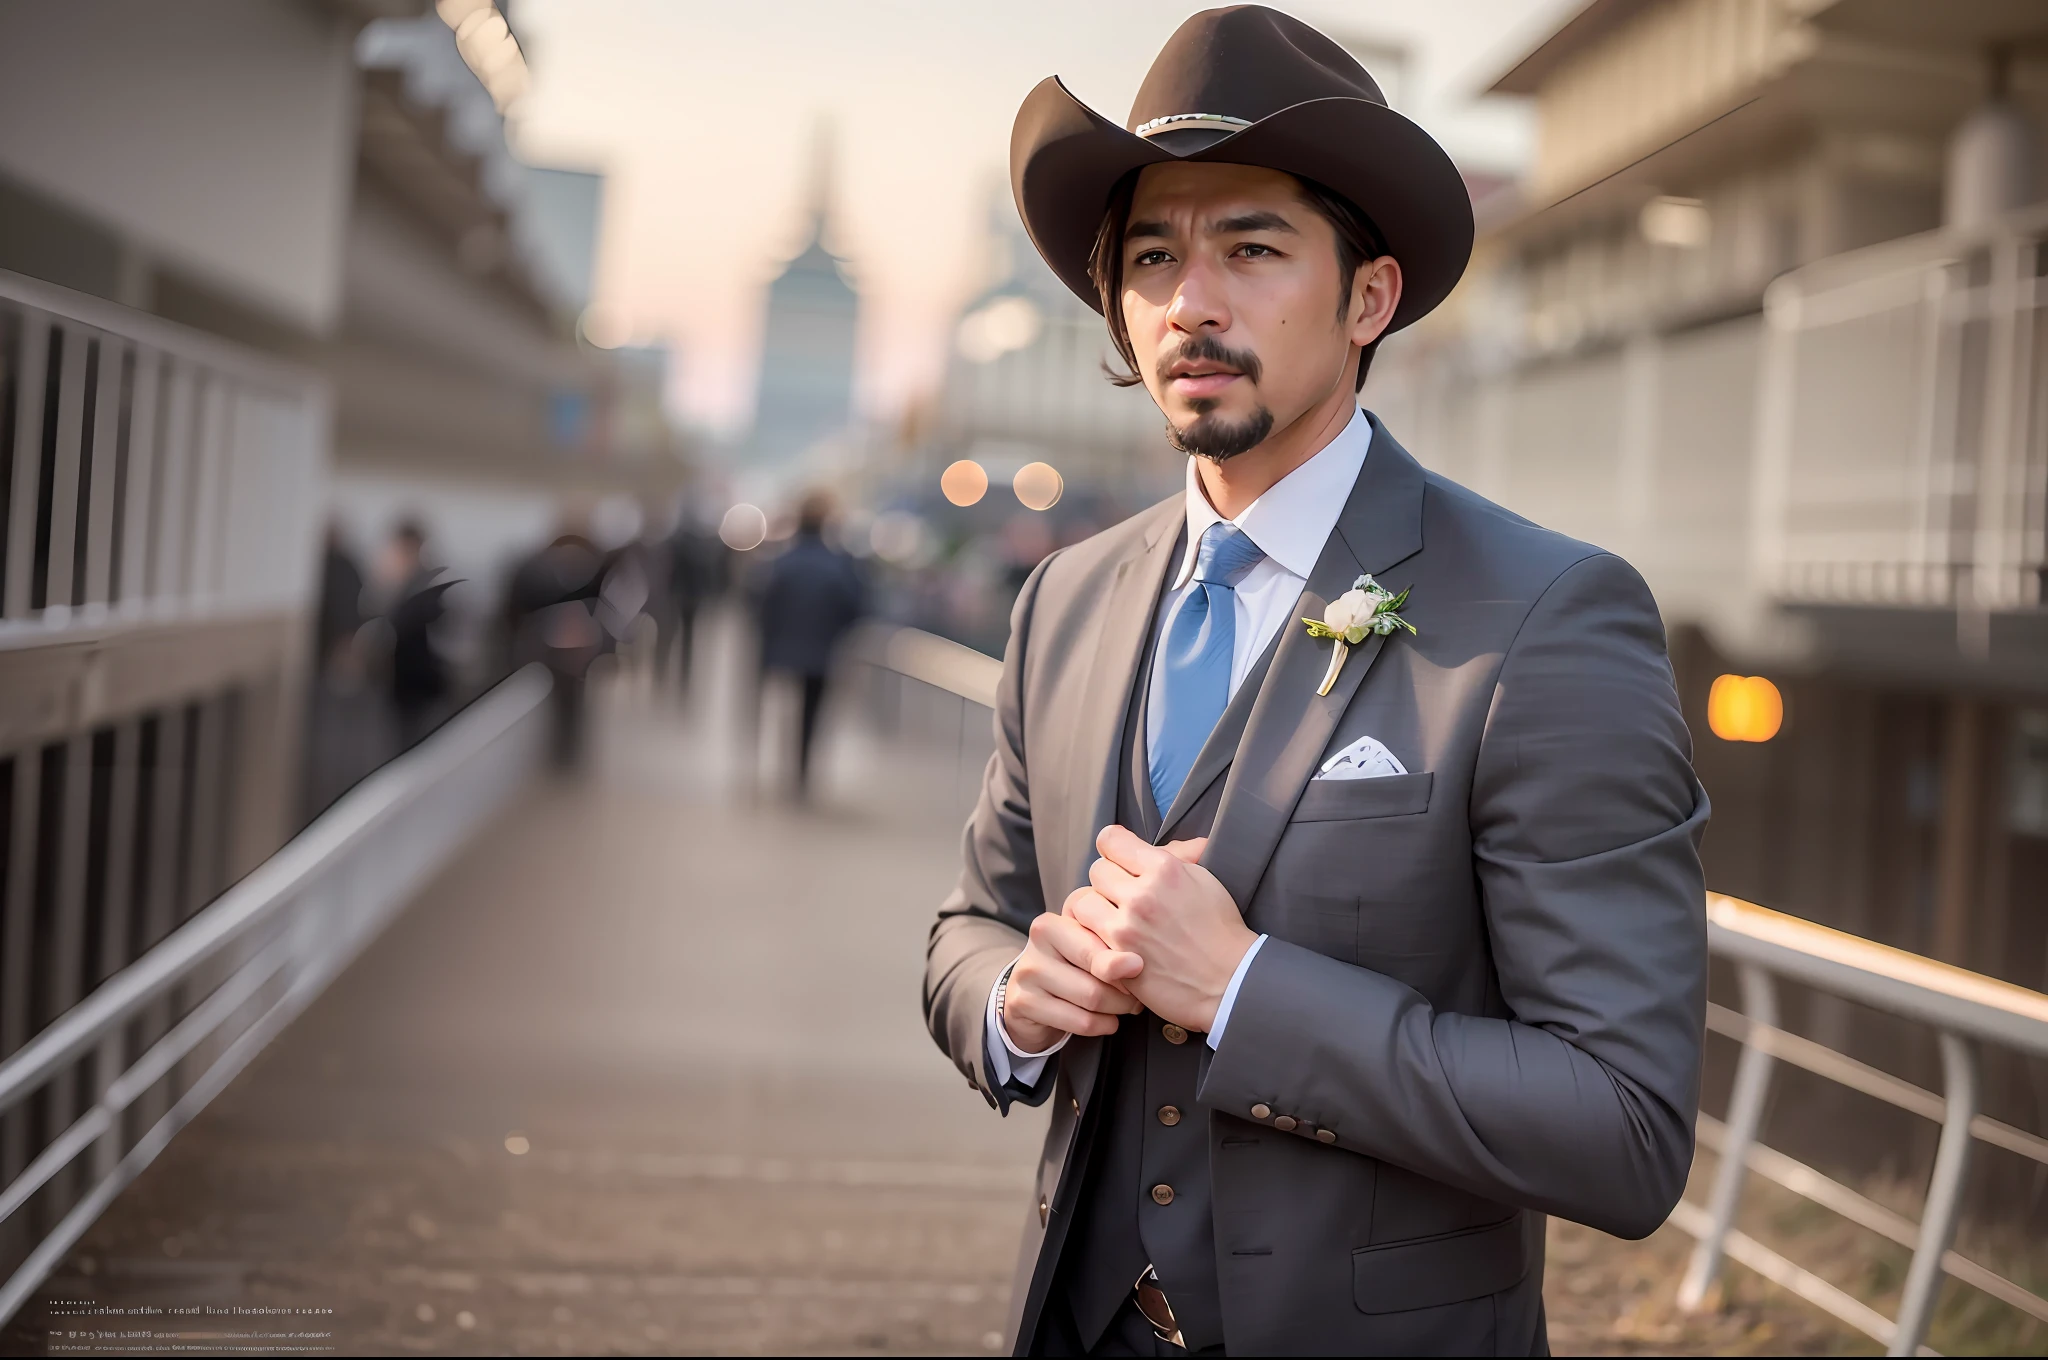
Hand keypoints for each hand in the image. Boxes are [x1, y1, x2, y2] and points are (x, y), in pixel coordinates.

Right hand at [999, 910, 1144, 1053]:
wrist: (1032, 1000)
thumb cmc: (1070, 970)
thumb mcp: (1089, 950)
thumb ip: (1110, 949)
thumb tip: (1137, 964)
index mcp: (1055, 921)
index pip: (1102, 939)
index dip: (1128, 960)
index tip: (1139, 969)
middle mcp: (1037, 940)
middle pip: (1100, 968)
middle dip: (1126, 987)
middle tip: (1136, 995)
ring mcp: (1027, 972)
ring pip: (1093, 997)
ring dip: (1118, 1008)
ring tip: (1123, 1007)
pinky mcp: (1024, 1002)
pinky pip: (1081, 1021)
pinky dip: (1103, 1025)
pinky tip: (1107, 1021)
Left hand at [1064, 826, 1257, 1034]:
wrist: (1230, 982)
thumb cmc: (1221, 931)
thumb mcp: (1205, 881)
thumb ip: (1177, 857)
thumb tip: (1162, 844)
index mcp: (1165, 869)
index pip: (1111, 840)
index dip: (1115, 849)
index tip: (1121, 861)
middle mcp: (1141, 894)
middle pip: (1096, 870)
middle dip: (1109, 881)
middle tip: (1123, 897)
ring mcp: (1126, 927)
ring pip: (1082, 903)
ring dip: (1096, 910)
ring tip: (1113, 921)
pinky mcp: (1116, 958)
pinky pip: (1085, 936)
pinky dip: (1095, 938)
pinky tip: (1111, 943)